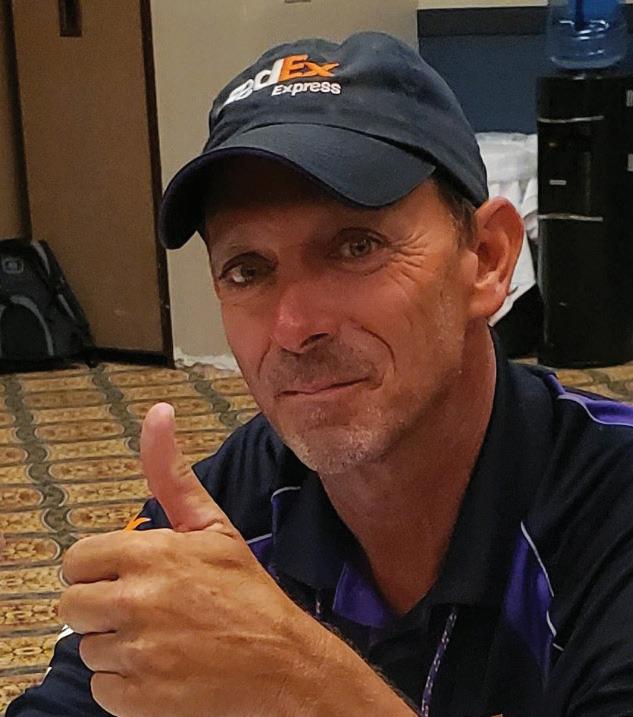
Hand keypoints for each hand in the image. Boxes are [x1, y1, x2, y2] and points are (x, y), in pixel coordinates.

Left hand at [59, 403, 326, 716]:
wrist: (283, 664)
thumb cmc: (247, 591)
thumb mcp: (213, 526)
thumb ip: (171, 473)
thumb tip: (158, 411)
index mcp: (151, 553)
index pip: (78, 559)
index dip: (103, 566)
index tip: (131, 573)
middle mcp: (136, 600)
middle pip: (73, 603)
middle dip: (103, 604)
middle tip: (146, 607)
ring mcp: (136, 653)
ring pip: (89, 646)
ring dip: (117, 644)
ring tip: (162, 638)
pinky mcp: (137, 700)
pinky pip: (102, 688)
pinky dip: (126, 684)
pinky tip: (163, 669)